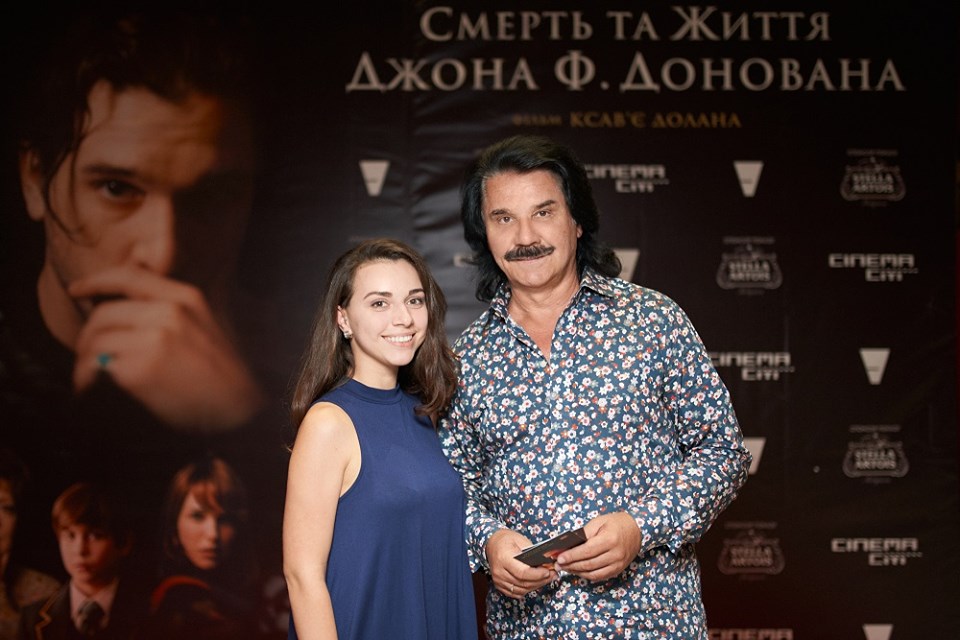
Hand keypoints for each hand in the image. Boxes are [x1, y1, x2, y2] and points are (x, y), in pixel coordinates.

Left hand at [69, 266, 263, 431]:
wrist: (239, 408)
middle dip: (87, 337)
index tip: (76, 290)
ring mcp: (155, 339)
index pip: (129, 276)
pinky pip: (97, 366)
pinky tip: (91, 389)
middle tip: (88, 356)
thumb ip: (172, 311)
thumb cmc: (223, 373)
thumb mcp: (206, 325)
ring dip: (85, 361)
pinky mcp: (141, 369)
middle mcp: (170, 313)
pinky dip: (87, 379)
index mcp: (187, 298)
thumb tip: (125, 310)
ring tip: (89, 377)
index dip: (96, 281)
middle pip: (104, 314)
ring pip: (96, 341)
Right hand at [486, 529, 556, 599]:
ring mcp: (498, 580)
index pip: (522, 573)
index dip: (537, 575)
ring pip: (521, 590)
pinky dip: (527, 589)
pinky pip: (516, 593)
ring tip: (547, 579)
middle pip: (523, 583)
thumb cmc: (507, 539)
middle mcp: (499, 572)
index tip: (548, 571)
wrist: (492, 543)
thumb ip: (532, 554)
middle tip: (553, 575)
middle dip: (541, 580)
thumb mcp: (521, 540)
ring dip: (536, 586)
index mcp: (503, 558)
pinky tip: (536, 583)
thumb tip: (547, 563)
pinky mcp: (499, 585)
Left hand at [555, 512, 640, 581]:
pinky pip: (600, 576)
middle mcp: (615, 554)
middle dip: (571, 565)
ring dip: (577, 572)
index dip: (572, 556)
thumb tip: (567, 546)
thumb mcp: (599, 522)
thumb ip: (584, 534)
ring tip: (565, 568)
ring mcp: (618, 564)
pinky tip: (577, 571)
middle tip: (558, 564)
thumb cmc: (615, 523)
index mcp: (610, 539)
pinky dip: (587, 575)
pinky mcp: (618, 570)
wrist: (637, 530)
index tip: (559, 557)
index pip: (587, 551)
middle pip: (589, 564)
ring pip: (593, 573)